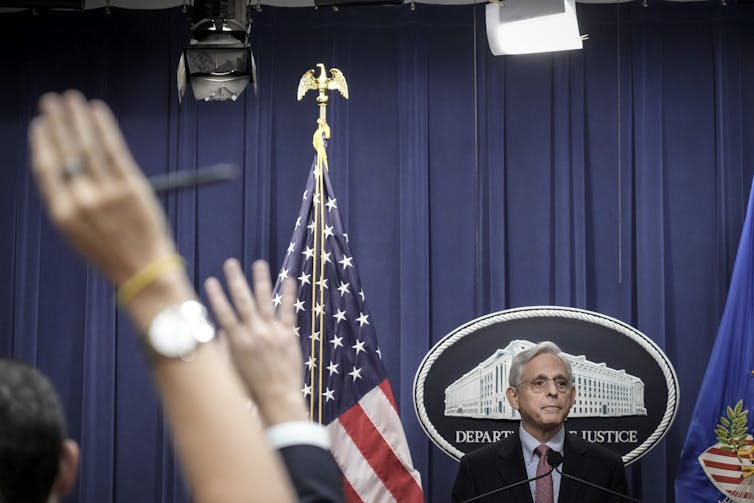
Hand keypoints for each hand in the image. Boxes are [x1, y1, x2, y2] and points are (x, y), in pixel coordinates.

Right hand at [28, 90, 174, 285]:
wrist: (144, 269)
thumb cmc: (112, 251)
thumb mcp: (78, 232)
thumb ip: (69, 201)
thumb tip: (64, 165)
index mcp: (62, 213)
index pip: (46, 168)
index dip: (42, 143)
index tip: (39, 124)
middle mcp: (81, 200)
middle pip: (65, 151)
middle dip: (57, 122)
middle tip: (52, 100)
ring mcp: (107, 192)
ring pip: (88, 146)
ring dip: (78, 118)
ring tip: (72, 99)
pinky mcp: (131, 187)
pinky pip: (114, 150)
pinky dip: (104, 127)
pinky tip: (97, 110)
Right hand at [204, 259, 306, 425]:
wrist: (277, 397)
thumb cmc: (250, 388)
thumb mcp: (228, 369)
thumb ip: (221, 348)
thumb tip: (216, 332)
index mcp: (236, 341)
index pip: (223, 312)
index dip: (216, 296)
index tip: (211, 280)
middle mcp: (253, 332)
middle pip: (242, 301)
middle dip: (235, 280)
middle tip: (230, 263)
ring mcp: (272, 332)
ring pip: (265, 300)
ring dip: (261, 280)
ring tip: (259, 263)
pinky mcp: (288, 334)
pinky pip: (288, 310)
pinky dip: (289, 294)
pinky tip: (289, 279)